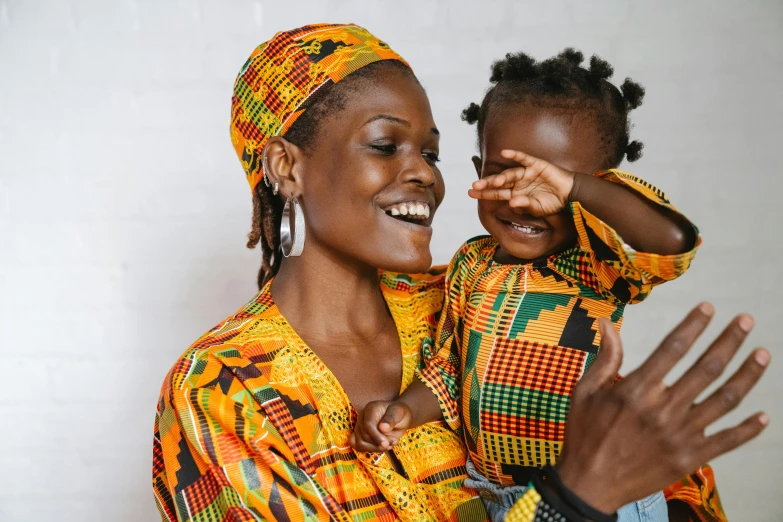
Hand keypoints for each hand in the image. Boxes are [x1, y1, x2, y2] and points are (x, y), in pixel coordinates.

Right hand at [350, 400, 413, 451]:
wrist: (398, 418)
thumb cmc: (399, 413)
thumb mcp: (399, 413)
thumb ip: (391, 419)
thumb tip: (382, 428)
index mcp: (371, 408)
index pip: (368, 425)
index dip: (376, 436)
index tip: (386, 444)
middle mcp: (362, 417)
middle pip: (364, 436)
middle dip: (379, 443)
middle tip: (394, 441)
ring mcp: (359, 427)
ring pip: (360, 444)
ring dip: (376, 448)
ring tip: (389, 444)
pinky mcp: (360, 435)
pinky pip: (359, 446)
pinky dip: (372, 449)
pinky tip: (383, 446)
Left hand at [468, 149, 575, 215]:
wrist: (571, 194)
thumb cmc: (553, 203)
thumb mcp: (538, 209)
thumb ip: (525, 207)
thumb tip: (512, 203)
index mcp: (516, 194)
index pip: (497, 194)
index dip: (484, 193)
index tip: (470, 192)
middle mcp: (518, 183)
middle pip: (499, 183)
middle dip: (487, 185)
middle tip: (475, 186)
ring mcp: (527, 173)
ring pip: (510, 173)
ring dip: (502, 177)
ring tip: (493, 182)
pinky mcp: (536, 164)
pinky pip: (524, 159)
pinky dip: (515, 155)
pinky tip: (505, 153)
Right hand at [556, 304, 769, 513]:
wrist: (589, 485)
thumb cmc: (584, 434)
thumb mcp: (584, 391)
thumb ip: (605, 358)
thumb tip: (607, 322)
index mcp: (636, 390)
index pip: (673, 348)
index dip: (694, 325)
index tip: (709, 309)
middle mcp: (662, 410)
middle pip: (706, 368)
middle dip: (730, 341)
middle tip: (747, 322)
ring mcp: (680, 435)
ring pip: (724, 400)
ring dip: (747, 375)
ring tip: (763, 355)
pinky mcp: (689, 458)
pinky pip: (726, 441)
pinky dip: (748, 430)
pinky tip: (764, 417)